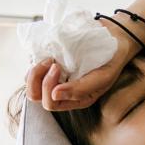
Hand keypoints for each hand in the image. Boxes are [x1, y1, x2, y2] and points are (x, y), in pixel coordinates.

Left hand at [24, 16, 141, 111]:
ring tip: (50, 58)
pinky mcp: (50, 68)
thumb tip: (54, 95)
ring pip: (31, 84)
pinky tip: (48, 55)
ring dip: (35, 71)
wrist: (113, 40)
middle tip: (52, 62)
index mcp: (75, 100)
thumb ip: (80, 89)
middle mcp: (63, 93)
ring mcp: (55, 81)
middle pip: (36, 96)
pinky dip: (35, 63)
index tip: (59, 66)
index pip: (50, 103)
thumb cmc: (110, 61)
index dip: (49, 86)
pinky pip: (32, 70)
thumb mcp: (102, 77)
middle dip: (38, 79)